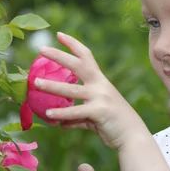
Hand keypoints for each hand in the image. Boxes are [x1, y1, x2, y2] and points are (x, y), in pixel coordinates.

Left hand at [34, 32, 149, 149]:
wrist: (132, 135)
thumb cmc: (114, 123)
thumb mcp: (95, 115)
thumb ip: (78, 116)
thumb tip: (61, 123)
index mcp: (100, 80)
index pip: (86, 56)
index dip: (72, 44)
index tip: (58, 35)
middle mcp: (100, 85)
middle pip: (77, 65)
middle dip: (58, 55)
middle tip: (41, 48)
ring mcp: (100, 97)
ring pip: (71, 90)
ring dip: (52, 86)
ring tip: (36, 83)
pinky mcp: (99, 112)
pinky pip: (76, 112)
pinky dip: (62, 113)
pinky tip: (49, 114)